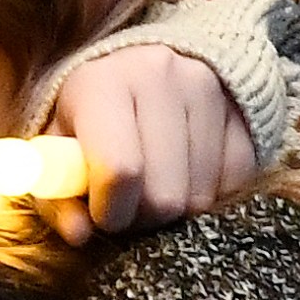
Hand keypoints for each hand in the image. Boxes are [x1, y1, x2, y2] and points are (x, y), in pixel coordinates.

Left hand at [39, 45, 257, 244]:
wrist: (141, 64)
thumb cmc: (88, 115)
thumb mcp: (57, 147)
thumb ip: (57, 196)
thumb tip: (78, 235)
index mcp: (103, 84)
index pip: (120, 171)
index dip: (111, 212)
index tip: (102, 216)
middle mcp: (161, 77)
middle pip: (164, 196)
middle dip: (142, 218)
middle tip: (128, 205)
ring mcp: (208, 89)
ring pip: (200, 199)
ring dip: (176, 212)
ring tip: (154, 187)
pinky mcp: (242, 109)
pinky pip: (234, 185)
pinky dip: (210, 197)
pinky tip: (186, 179)